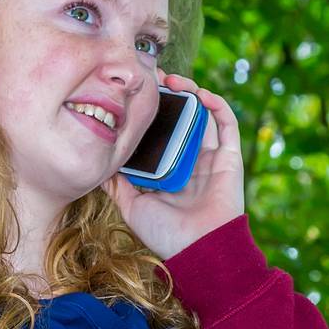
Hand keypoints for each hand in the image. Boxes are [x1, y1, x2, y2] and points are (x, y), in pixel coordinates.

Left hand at [100, 67, 245, 261]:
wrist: (198, 250)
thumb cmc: (165, 233)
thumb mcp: (131, 206)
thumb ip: (117, 184)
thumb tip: (99, 165)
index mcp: (169, 171)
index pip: (160, 134)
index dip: (150, 113)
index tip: (135, 94)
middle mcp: (189, 161)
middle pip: (181, 120)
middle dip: (169, 96)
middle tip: (153, 78)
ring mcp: (210, 158)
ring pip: (203, 116)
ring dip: (191, 93)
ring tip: (173, 80)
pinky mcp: (229, 158)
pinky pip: (227, 125)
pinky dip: (217, 105)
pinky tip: (200, 94)